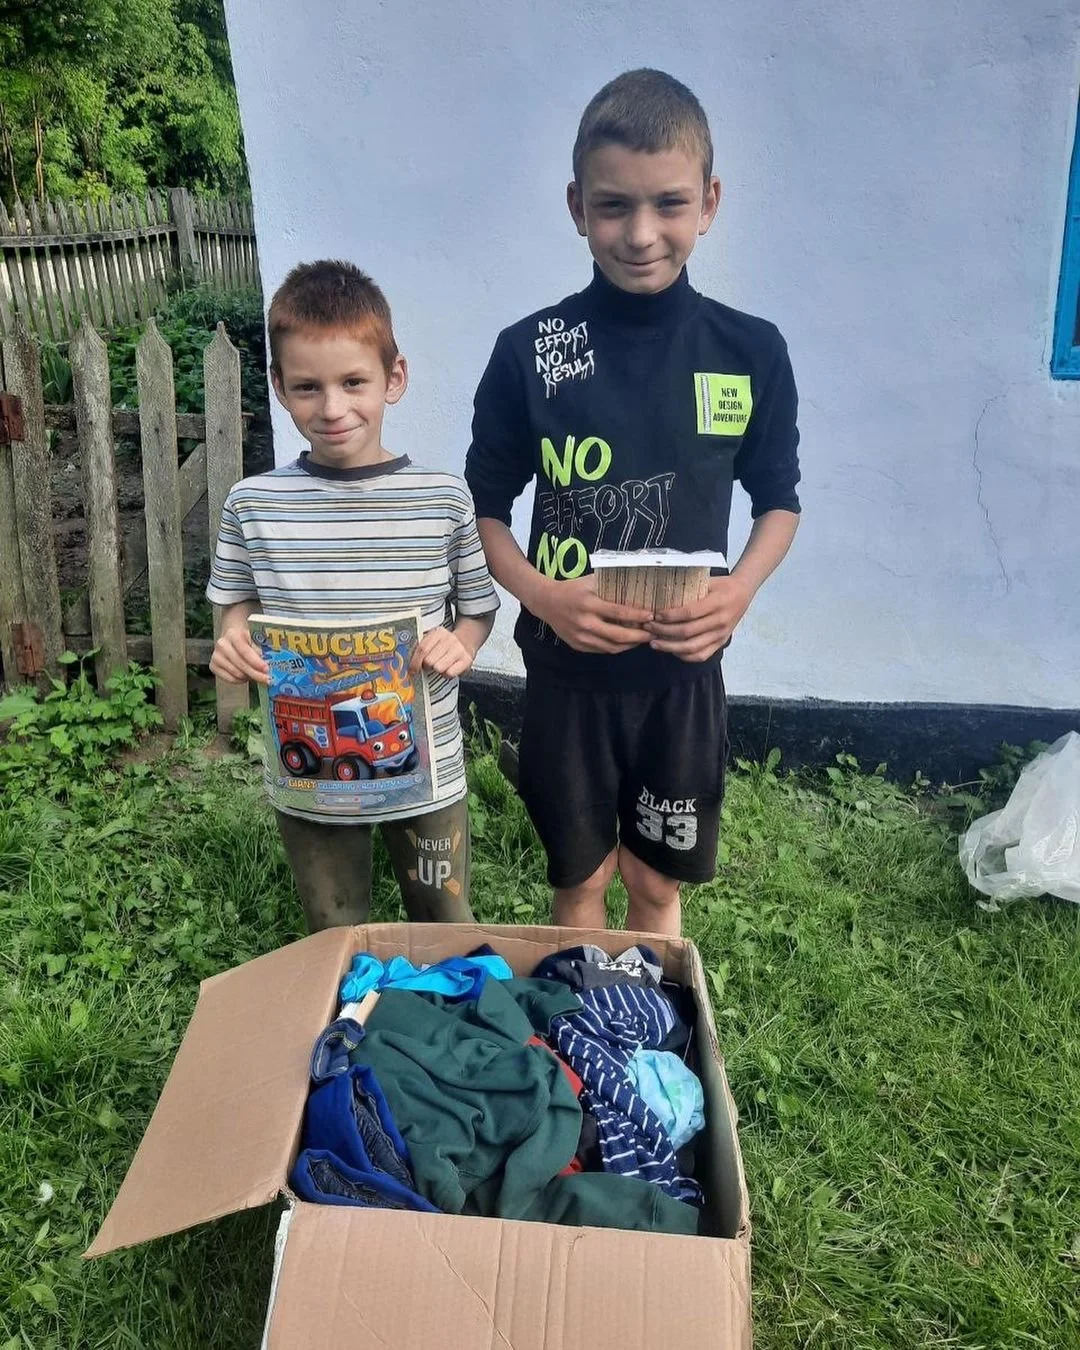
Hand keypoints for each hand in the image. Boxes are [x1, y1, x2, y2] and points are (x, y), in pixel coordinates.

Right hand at [209, 625, 269, 684]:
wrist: (231, 636)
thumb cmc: (247, 639)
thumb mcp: (255, 639)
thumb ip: (262, 649)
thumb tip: (274, 664)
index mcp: (233, 634)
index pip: (244, 650)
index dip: (256, 661)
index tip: (266, 669)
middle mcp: (222, 644)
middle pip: (241, 664)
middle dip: (256, 673)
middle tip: (268, 679)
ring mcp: (216, 656)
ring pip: (236, 673)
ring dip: (249, 676)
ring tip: (258, 675)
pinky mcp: (213, 666)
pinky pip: (230, 679)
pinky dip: (241, 680)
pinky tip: (247, 676)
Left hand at [409, 627, 477, 677]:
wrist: (467, 642)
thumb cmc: (446, 645)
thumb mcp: (434, 640)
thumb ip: (422, 648)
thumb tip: (409, 662)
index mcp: (438, 633)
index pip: (422, 648)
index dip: (415, 662)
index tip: (412, 670)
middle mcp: (449, 639)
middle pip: (429, 660)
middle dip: (427, 666)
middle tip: (430, 665)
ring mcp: (458, 649)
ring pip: (439, 668)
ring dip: (437, 670)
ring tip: (440, 665)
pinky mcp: (466, 660)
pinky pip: (450, 673)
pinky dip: (447, 674)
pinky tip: (449, 668)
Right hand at [531, 575, 652, 654]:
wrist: (546, 602)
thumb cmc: (572, 589)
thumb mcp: (589, 581)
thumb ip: (609, 584)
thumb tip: (636, 586)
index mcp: (589, 604)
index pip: (618, 612)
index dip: (637, 616)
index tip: (651, 616)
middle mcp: (585, 623)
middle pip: (618, 635)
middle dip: (639, 636)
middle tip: (651, 633)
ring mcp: (581, 637)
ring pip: (612, 647)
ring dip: (630, 645)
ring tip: (642, 640)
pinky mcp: (578, 645)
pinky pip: (602, 650)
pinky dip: (616, 647)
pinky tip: (626, 642)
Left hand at [646, 574, 754, 661]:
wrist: (744, 593)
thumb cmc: (723, 585)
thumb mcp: (709, 580)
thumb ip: (690, 586)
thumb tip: (662, 590)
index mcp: (717, 603)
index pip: (689, 613)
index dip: (670, 616)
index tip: (655, 614)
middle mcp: (720, 621)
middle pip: (687, 632)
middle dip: (664, 631)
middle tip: (648, 628)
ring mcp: (721, 634)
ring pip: (692, 647)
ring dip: (670, 647)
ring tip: (654, 643)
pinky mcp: (720, 643)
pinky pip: (701, 655)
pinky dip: (684, 656)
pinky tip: (671, 651)